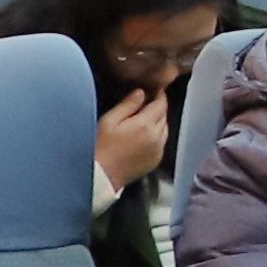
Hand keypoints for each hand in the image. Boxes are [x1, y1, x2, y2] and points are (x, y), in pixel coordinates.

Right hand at [93, 83, 172, 199]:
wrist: (101, 176)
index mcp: (146, 125)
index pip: (161, 104)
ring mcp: (158, 150)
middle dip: (158, 108)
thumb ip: (128, 105)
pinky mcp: (156, 161)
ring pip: (165, 129)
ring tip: (144, 120)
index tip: (155, 90)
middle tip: (146, 104)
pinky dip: (157, 136)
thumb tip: (141, 92)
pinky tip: (144, 136)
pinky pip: (162, 143)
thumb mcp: (110, 120)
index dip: (159, 95)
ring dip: (158, 122)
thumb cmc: (101, 146)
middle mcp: (156, 138)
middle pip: (164, 116)